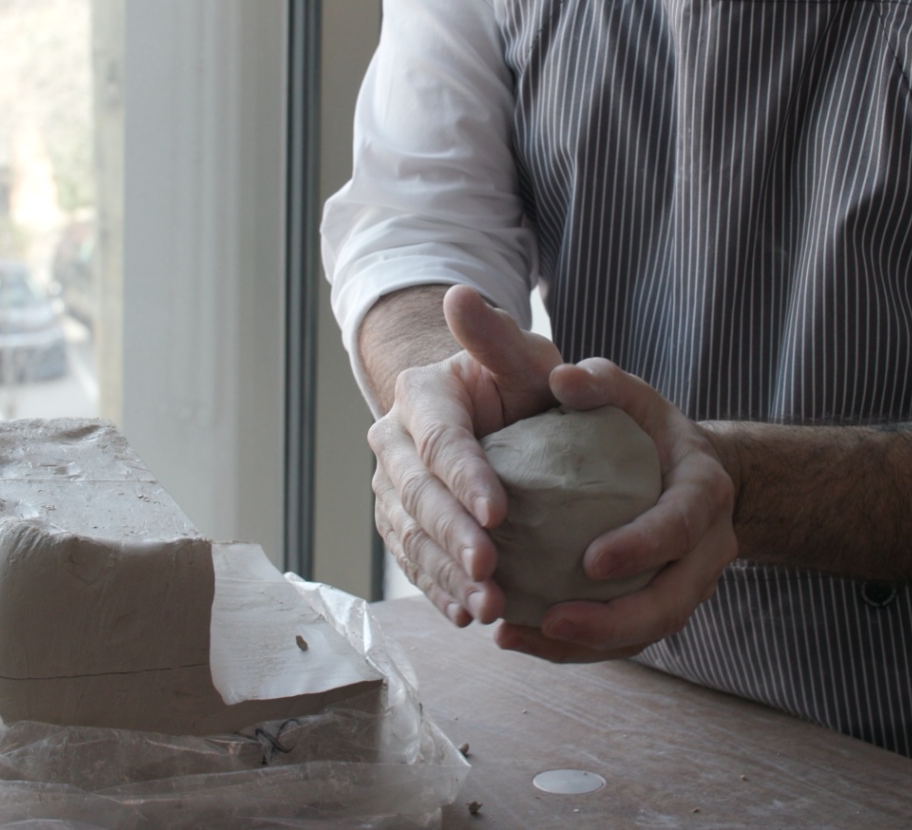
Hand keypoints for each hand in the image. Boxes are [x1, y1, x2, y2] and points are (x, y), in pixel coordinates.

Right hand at [369, 285, 562, 625]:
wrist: (488, 414)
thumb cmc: (517, 384)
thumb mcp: (521, 357)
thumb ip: (498, 337)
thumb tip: (462, 294)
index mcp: (421, 396)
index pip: (440, 440)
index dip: (466, 478)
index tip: (500, 512)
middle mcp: (393, 443)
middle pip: (419, 496)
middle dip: (453, 537)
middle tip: (491, 572)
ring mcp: (390, 488)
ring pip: (411, 536)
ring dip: (446, 576)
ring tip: (486, 608)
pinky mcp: (399, 525)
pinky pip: (413, 563)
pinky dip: (438, 592)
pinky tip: (466, 617)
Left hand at [493, 358, 738, 662]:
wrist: (688, 470)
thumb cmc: (648, 426)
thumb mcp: (630, 393)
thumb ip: (599, 382)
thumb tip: (561, 378)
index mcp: (704, 491)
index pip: (682, 525)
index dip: (643, 547)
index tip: (592, 561)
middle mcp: (705, 548)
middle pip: (672, 603)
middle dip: (615, 621)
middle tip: (552, 620)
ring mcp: (684, 585)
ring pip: (645, 632)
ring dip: (584, 644)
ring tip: (518, 636)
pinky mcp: (656, 607)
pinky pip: (619, 641)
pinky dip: (570, 646)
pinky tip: (516, 637)